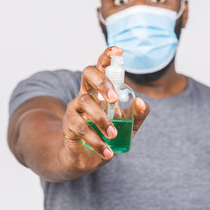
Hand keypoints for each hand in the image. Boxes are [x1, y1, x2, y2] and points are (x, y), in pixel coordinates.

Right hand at [60, 46, 149, 178]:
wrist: (86, 159)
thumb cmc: (107, 135)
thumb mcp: (127, 126)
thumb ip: (137, 115)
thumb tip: (141, 102)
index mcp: (100, 91)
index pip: (102, 67)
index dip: (108, 56)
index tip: (119, 50)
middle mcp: (86, 94)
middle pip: (87, 74)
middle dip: (101, 82)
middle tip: (113, 98)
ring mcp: (75, 108)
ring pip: (84, 102)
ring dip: (101, 119)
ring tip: (113, 135)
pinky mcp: (68, 125)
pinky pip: (80, 127)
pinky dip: (96, 141)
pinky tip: (107, 152)